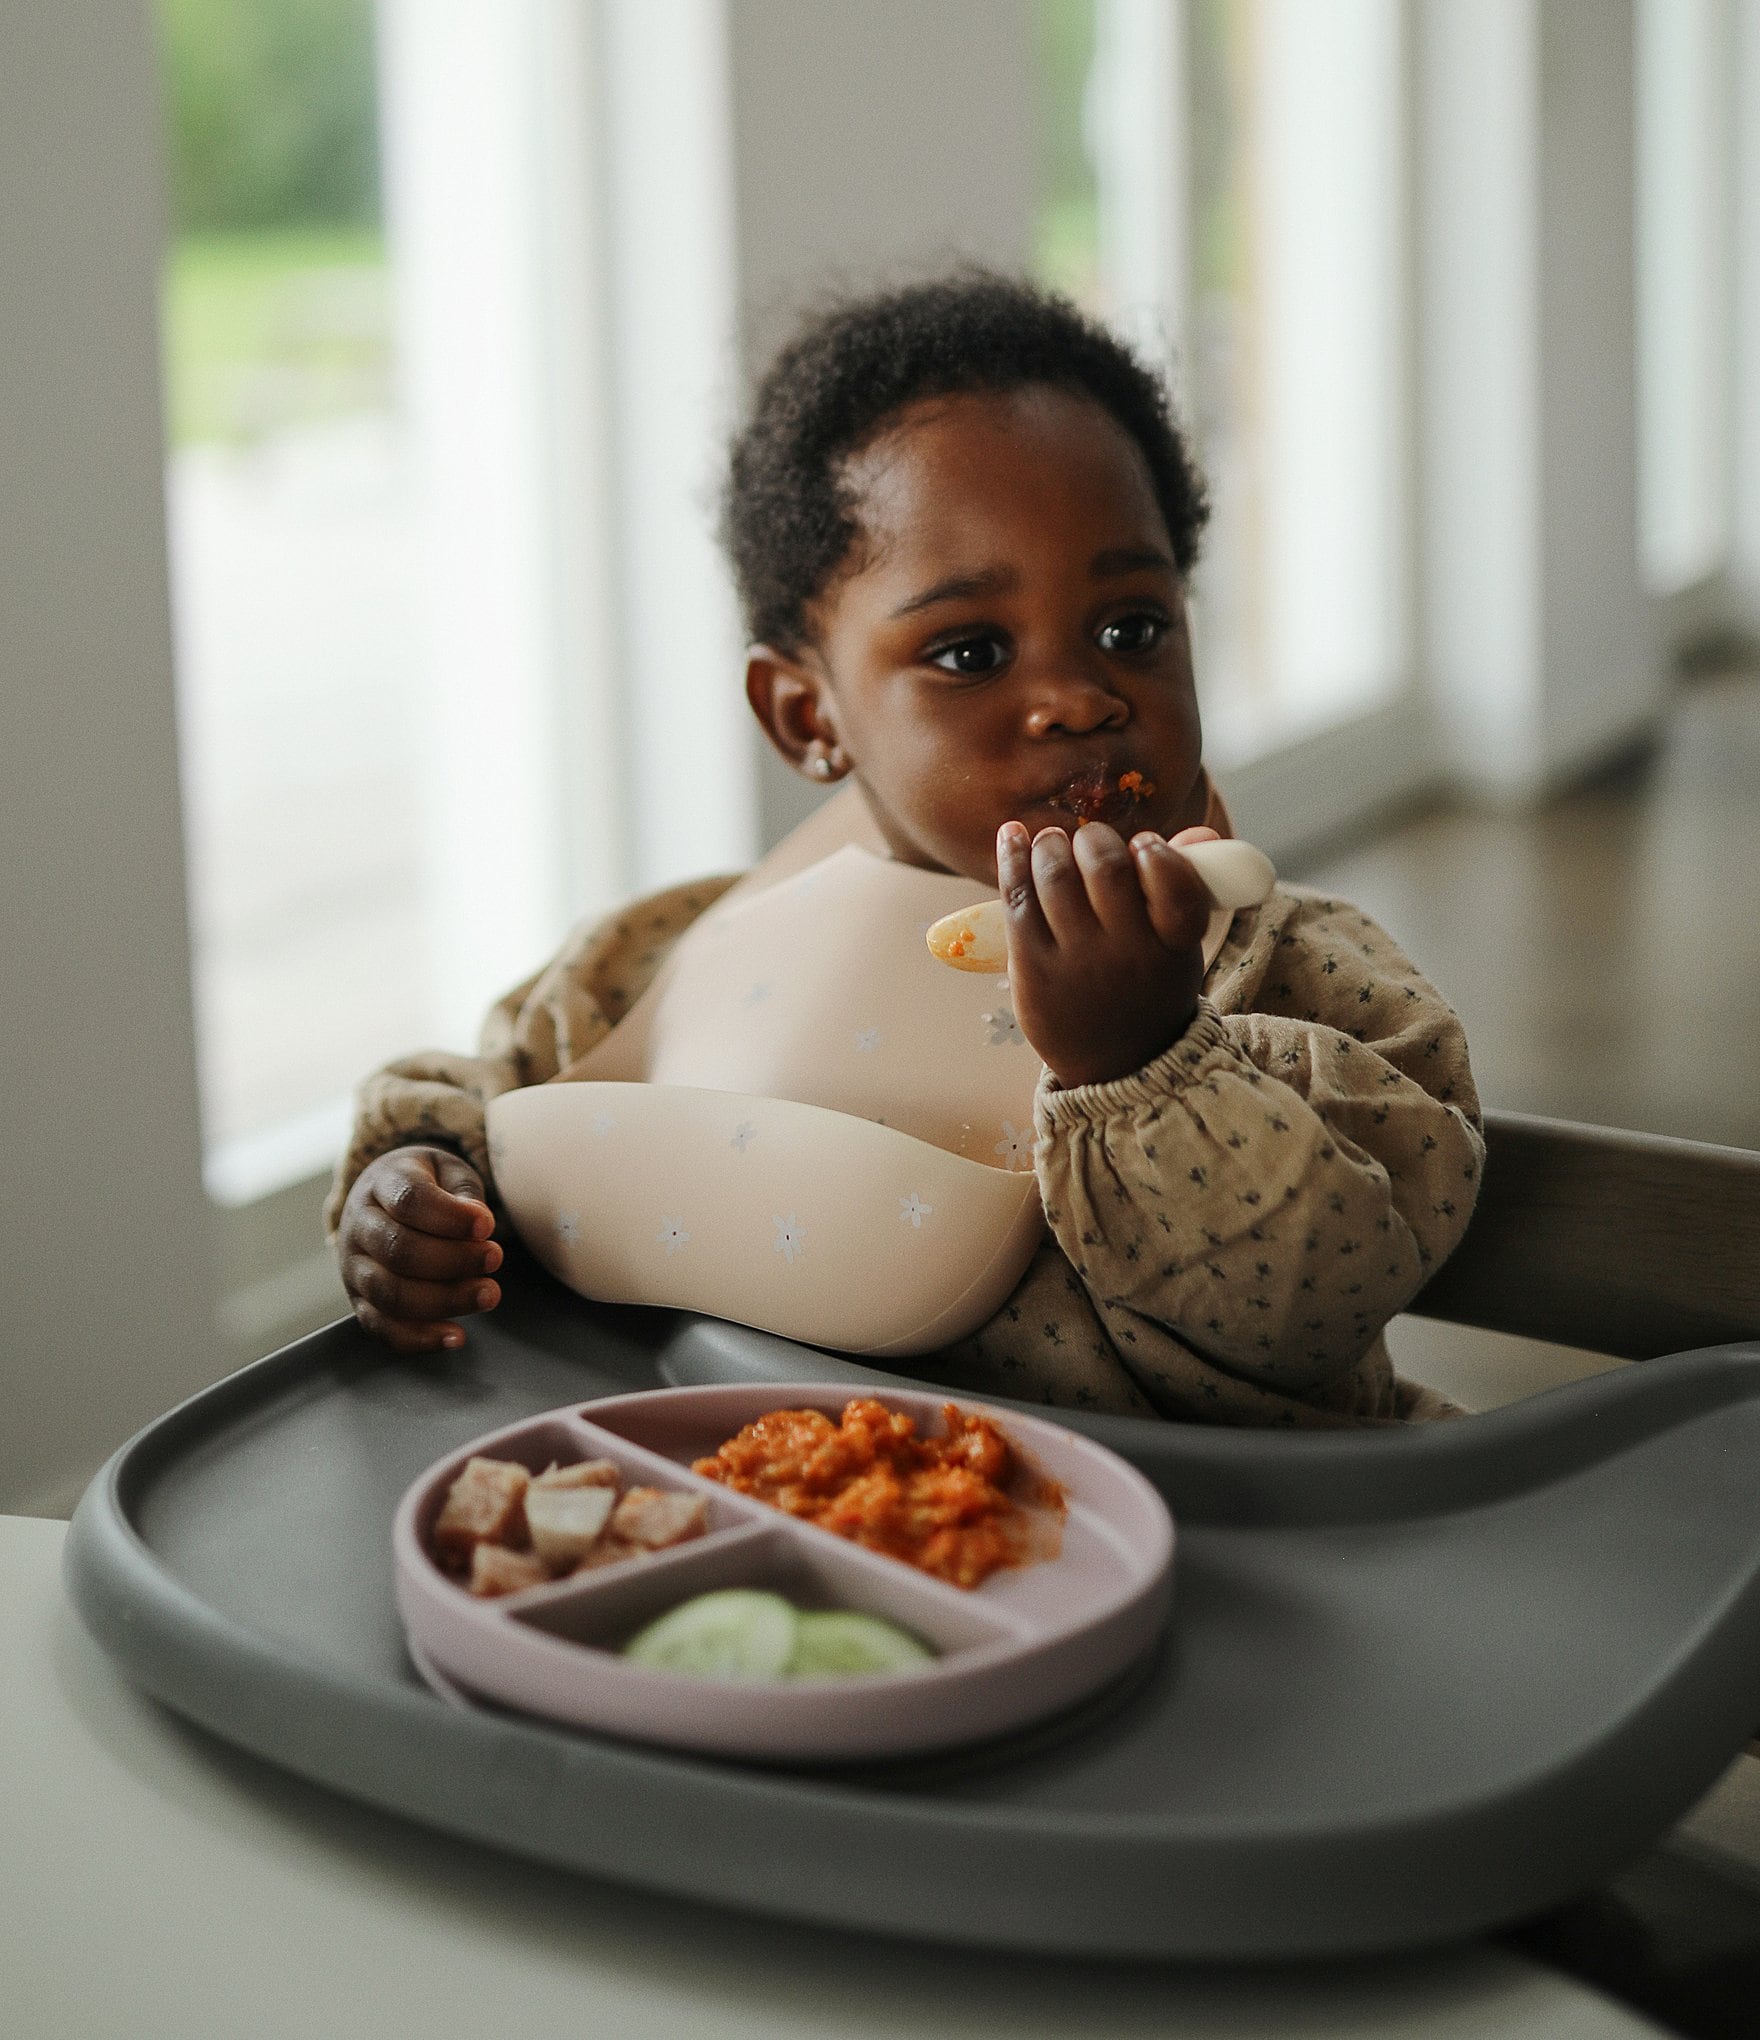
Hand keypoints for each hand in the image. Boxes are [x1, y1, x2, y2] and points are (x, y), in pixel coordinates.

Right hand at [337, 1145, 501, 1352]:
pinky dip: (419, 1338)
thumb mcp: (448, 1171)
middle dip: (453, 1261)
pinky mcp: (360, 1302)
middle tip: (495, 1258)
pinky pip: (382, 1328)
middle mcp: (359, 1226)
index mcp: (382, 1183)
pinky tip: (456, 1336)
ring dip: (444, 1300)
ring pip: (390, 1293)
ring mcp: (354, 1267)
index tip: (487, 1226)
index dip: (450, 1217)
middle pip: (399, 1250)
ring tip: (488, 1295)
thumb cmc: (428, 1186)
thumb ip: (464, 1193)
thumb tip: (478, 1223)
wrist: (385, 1198)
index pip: (410, 1200)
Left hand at [997, 819, 1218, 1088]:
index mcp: (1174, 946)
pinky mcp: (1033, 968)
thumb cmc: (1148, 988)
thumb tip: (1200, 831)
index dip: (1158, 853)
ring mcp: (1078, 963)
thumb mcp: (1179, 949)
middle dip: (1094, 840)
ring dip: (1051, 846)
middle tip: (1089, 841)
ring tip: (1052, 843)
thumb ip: (1187, 887)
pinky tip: (1012, 836)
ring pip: (1057, 878)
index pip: (1176, 887)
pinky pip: (1018, 900)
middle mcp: (1127, 954)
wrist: (1117, 1064)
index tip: (1144, 844)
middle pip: (1106, 870)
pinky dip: (1012, 859)